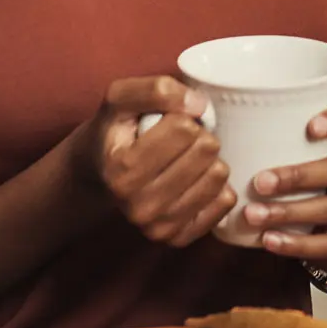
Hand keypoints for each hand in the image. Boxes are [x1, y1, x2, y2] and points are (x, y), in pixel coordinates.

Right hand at [73, 77, 235, 246]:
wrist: (101, 171)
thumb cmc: (117, 130)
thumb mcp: (121, 97)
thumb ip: (156, 89)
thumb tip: (199, 105)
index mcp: (122, 171)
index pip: (186, 129)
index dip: (183, 116)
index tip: (168, 123)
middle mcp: (139, 206)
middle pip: (206, 152)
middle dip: (199, 136)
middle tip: (180, 142)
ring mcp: (159, 227)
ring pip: (218, 176)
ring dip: (209, 160)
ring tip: (186, 159)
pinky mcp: (179, 238)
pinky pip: (225, 202)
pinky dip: (217, 185)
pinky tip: (196, 180)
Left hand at [239, 101, 326, 266]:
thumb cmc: (301, 183)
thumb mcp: (295, 154)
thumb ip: (264, 136)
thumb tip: (206, 111)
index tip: (311, 126)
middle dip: (299, 175)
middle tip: (260, 182)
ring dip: (290, 211)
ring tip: (254, 215)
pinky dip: (297, 243)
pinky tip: (269, 240)